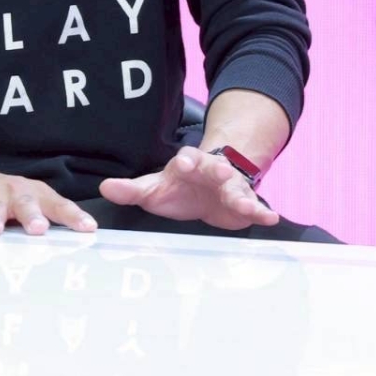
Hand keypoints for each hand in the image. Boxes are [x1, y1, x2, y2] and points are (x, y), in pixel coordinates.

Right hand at [0, 162, 97, 236]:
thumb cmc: (8, 199)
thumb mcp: (31, 204)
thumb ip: (51, 220)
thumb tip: (84, 239)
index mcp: (35, 195)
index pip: (58, 206)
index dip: (73, 216)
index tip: (87, 228)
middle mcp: (14, 193)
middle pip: (26, 204)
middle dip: (32, 216)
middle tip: (38, 229)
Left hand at [98, 147, 279, 230]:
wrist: (206, 191)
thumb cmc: (177, 188)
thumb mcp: (153, 189)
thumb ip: (131, 190)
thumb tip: (106, 187)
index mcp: (187, 164)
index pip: (186, 157)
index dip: (185, 160)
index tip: (184, 164)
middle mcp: (211, 171)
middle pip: (215, 167)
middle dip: (219, 170)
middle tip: (224, 173)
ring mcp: (229, 187)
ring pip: (237, 188)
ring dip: (242, 194)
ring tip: (247, 204)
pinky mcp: (242, 204)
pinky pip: (254, 206)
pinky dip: (261, 211)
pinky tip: (270, 218)